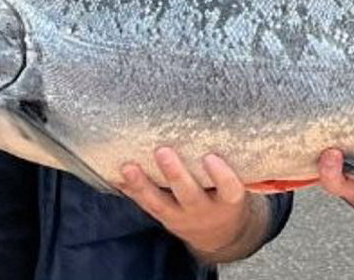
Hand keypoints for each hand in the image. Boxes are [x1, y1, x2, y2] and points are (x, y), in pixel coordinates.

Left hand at [117, 148, 262, 257]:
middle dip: (175, 174)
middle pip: (189, 194)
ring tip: (128, 167)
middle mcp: (205, 211)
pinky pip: (145, 205)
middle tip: (163, 152)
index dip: (221, 175)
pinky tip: (115, 175)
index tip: (210, 156)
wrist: (221, 235)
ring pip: (160, 203)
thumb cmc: (228, 195)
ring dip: (142, 184)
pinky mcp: (164, 218)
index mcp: (229, 202)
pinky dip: (130, 190)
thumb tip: (223, 118)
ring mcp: (181, 217)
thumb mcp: (238, 185)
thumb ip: (232, 162)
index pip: (229, 189)